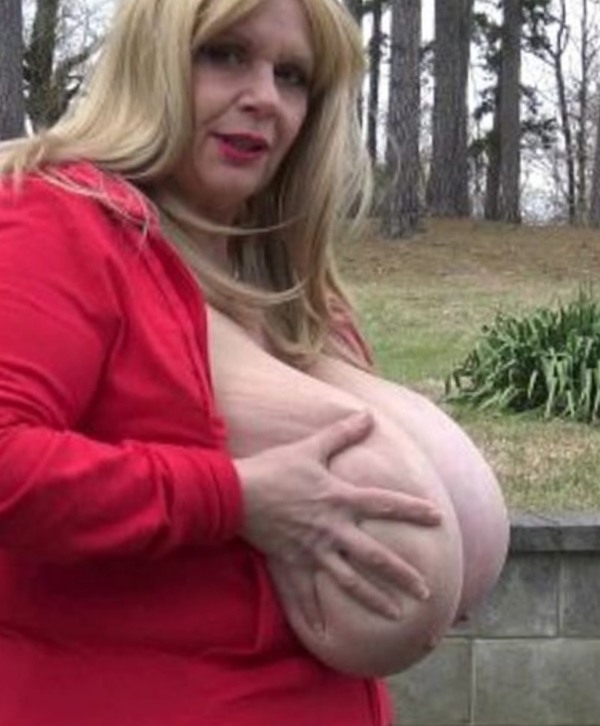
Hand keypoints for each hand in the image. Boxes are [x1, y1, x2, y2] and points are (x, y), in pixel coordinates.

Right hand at [234, 411, 441, 631]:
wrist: (237, 492)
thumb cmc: (276, 467)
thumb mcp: (311, 447)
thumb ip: (341, 433)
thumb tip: (368, 415)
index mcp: (340, 499)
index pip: (384, 505)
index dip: (413, 509)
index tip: (438, 519)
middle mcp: (333, 529)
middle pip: (375, 557)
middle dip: (403, 575)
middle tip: (427, 593)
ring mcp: (313, 550)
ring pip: (350, 581)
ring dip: (374, 599)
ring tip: (397, 615)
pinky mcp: (292, 562)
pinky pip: (304, 594)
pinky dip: (313, 616)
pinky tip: (325, 635)